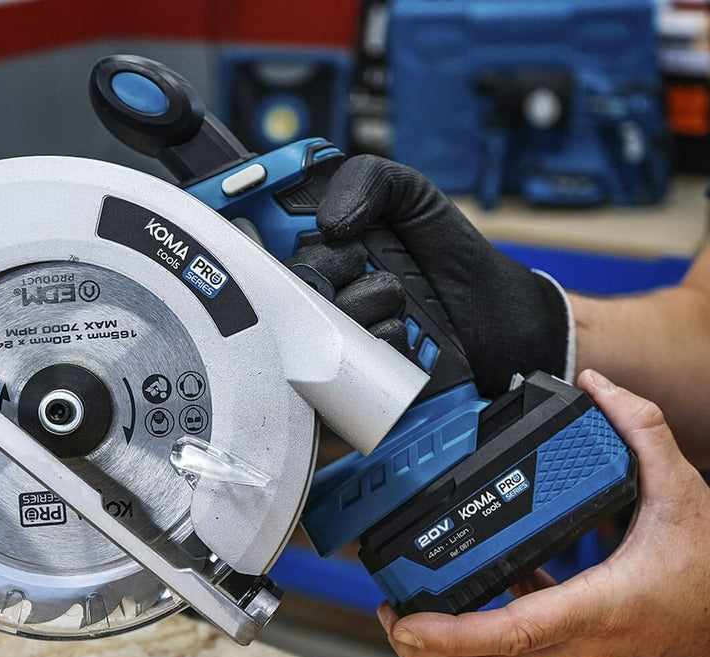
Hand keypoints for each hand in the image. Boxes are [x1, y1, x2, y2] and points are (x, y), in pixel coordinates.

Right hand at [306, 155, 571, 396]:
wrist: (494, 311)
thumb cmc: (449, 253)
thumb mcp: (413, 195)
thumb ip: (370, 179)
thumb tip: (327, 222)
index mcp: (326, 244)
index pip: (273, 241)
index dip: (280, 235)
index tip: (313, 230)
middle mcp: (326, 287)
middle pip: (294, 284)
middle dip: (336, 268)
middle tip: (366, 259)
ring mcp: (342, 330)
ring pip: (323, 322)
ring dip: (367, 304)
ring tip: (400, 296)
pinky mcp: (360, 366)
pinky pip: (353, 356)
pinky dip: (384, 339)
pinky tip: (405, 329)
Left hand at [376, 369, 709, 656]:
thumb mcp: (682, 489)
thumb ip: (640, 430)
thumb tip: (597, 387)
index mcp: (599, 604)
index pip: (514, 628)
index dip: (454, 630)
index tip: (409, 622)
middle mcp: (581, 636)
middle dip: (430, 647)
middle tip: (389, 616)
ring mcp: (579, 645)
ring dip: (451, 642)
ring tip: (411, 611)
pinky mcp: (581, 639)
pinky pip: (522, 638)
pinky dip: (487, 622)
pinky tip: (476, 588)